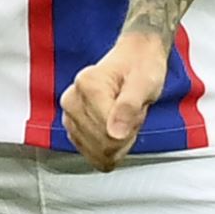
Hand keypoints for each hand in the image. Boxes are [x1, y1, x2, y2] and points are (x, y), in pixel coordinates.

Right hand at [61, 32, 168, 170]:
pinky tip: (114, 129)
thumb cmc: (140, 67)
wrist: (134, 58)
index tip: (135, 110)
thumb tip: (115, 133)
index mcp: (87, 85)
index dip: (130, 129)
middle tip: (130, 112)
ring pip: (96, 153)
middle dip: (124, 136)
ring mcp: (70, 114)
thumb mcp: (145, 83)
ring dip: (116, 143)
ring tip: (122, 117)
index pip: (108, 135)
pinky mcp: (72, 126)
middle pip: (101, 146)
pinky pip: (91, 154)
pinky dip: (108, 149)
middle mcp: (72, 99)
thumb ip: (129, 106)